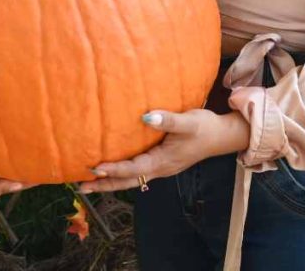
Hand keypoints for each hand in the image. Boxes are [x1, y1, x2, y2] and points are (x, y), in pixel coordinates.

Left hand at [78, 109, 248, 193]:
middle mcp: (159, 169)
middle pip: (127, 181)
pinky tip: (112, 169)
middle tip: (81, 187)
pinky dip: (122, 173)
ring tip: (89, 182)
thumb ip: (167, 120)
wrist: (222, 136)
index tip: (94, 168)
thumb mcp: (187, 122)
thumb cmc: (204, 127)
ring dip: (110, 181)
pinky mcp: (162, 162)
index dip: (113, 169)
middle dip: (105, 184)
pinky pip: (138, 172)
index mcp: (163, 162)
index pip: (133, 169)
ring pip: (132, 179)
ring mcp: (161, 168)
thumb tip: (146, 117)